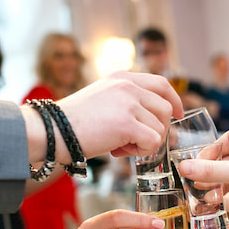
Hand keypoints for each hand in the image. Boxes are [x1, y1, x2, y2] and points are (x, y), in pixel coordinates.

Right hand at [54, 72, 183, 160]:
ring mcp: (128, 103)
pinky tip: (120, 151)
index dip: (174, 101)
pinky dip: (140, 151)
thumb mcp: (103, 99)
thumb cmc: (74, 122)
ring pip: (160, 128)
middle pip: (165, 109)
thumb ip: (127, 102)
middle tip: (134, 141)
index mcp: (123, 77)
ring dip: (144, 143)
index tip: (177, 115)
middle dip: (157, 129)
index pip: (161, 84)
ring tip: (120, 145)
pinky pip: (152, 142)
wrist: (52, 130)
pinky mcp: (127, 123)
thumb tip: (155, 119)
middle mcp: (128, 85)